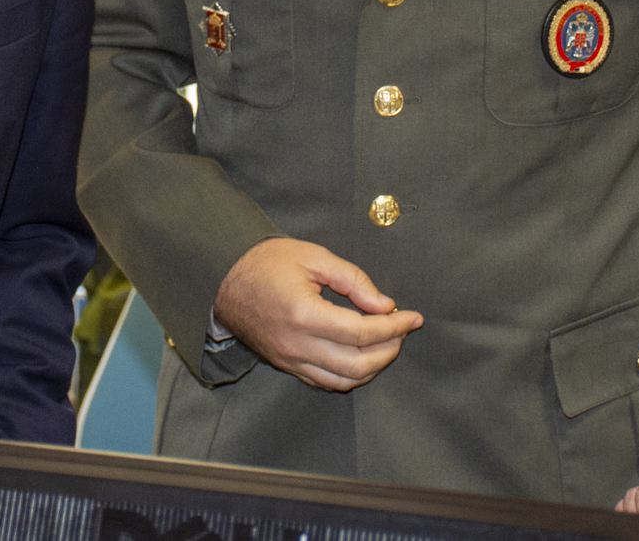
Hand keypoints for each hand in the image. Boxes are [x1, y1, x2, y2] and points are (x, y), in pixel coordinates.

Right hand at [213, 238, 422, 390]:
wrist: (224, 279)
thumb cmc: (266, 262)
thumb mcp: (313, 257)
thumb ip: (353, 280)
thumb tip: (384, 305)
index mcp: (304, 314)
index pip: (362, 332)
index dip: (395, 327)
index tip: (414, 317)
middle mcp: (297, 345)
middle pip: (358, 365)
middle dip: (389, 350)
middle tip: (403, 330)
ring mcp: (290, 360)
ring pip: (343, 380)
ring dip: (373, 367)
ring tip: (387, 343)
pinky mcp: (286, 366)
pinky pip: (325, 382)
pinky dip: (350, 374)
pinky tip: (362, 355)